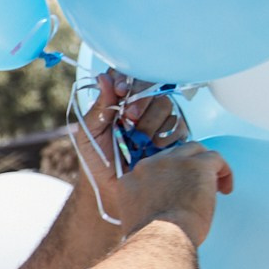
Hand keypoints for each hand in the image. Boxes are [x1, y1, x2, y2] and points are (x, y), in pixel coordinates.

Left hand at [75, 68, 189, 224]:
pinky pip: (179, 126)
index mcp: (119, 103)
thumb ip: (99, 107)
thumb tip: (104, 77)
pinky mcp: (175, 138)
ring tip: (138, 142)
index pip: (129, 78)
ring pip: (166, 106)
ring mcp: (159, 122)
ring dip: (151, 123)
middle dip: (141, 102)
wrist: (114, 191)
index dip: (127, 79)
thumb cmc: (97, 162)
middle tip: (129, 119)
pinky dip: (166, 136)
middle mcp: (142, 108)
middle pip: (152, 88)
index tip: (119, 90)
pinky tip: (153, 149)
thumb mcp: (89, 134)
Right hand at [116, 142, 232, 245]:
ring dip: (204, 164)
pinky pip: (215, 158)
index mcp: (130, 179)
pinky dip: (224, 171)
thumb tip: (159, 209)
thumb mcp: (133, 218)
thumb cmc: (151, 239)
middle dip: (186, 168)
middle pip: (172, 155)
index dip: (167, 178)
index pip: (151, 169)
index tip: (177, 191)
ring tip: (216, 184)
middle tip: (197, 186)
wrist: (161, 239)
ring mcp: (171, 162)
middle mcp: (148, 165)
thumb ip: (142, 205)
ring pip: (194, 149)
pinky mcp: (196, 165)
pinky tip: (226, 188)